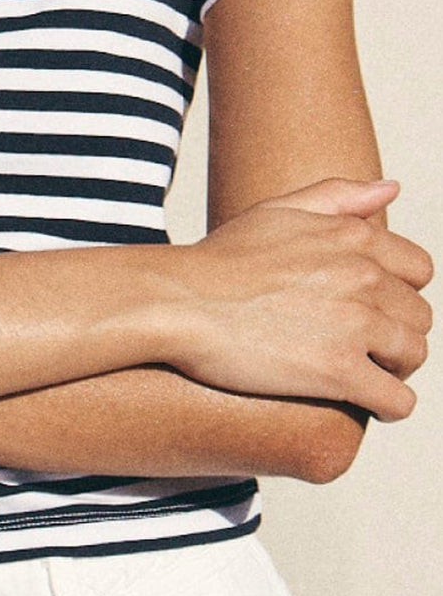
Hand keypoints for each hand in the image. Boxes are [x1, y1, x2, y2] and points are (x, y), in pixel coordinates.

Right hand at [165, 177, 433, 420]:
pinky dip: (391, 407)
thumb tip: (392, 188)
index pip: (418, 270)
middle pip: (418, 316)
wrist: (177, 303)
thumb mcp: (278, 211)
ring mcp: (354, 325)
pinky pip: (396, 400)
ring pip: (413, 356)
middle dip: (395, 334)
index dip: (398, 294)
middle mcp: (364, 276)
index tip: (372, 312)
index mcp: (354, 237)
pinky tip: (368, 406)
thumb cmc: (219, 260)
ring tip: (364, 377)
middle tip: (362, 349)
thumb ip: (339, 195)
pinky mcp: (338, 371)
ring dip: (395, 370)